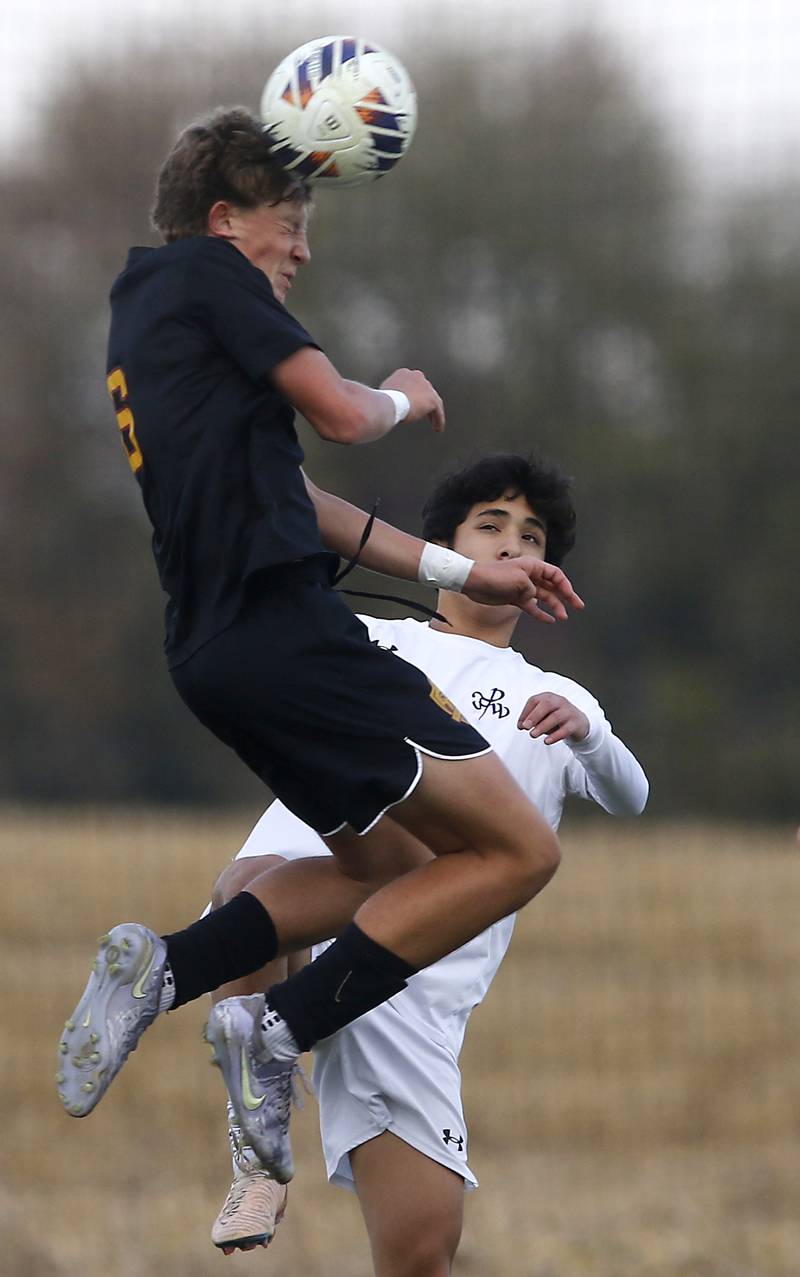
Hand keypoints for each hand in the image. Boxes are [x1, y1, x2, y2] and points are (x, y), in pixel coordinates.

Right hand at [380, 369, 444, 432]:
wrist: (389, 403)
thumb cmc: (381, 402)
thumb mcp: (383, 396)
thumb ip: (390, 396)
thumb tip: (387, 404)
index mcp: (404, 373)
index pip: (412, 384)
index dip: (412, 394)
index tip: (411, 403)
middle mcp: (417, 376)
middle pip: (424, 390)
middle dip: (424, 401)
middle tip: (423, 413)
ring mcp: (426, 386)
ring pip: (432, 401)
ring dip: (433, 413)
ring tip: (434, 424)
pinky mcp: (432, 399)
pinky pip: (438, 411)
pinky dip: (438, 420)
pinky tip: (438, 429)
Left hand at [463, 557, 584, 623]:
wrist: (475, 582)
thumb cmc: (494, 576)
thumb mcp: (519, 580)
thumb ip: (532, 589)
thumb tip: (534, 597)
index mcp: (533, 566)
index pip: (556, 575)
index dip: (566, 586)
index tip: (572, 597)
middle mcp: (530, 576)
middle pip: (553, 586)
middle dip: (566, 597)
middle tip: (577, 606)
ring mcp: (523, 588)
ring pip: (544, 597)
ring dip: (554, 606)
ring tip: (563, 617)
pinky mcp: (516, 598)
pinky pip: (532, 607)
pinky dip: (540, 613)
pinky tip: (549, 620)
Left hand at [517, 693, 589, 744]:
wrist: (579, 723)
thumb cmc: (557, 718)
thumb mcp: (544, 716)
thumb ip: (532, 719)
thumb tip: (521, 725)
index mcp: (548, 697)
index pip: (534, 700)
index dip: (525, 712)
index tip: (520, 725)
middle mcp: (559, 702)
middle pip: (546, 704)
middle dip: (534, 716)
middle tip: (526, 727)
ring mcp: (568, 712)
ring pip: (555, 717)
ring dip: (542, 726)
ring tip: (533, 735)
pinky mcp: (575, 723)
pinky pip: (566, 729)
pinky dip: (555, 736)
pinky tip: (547, 741)